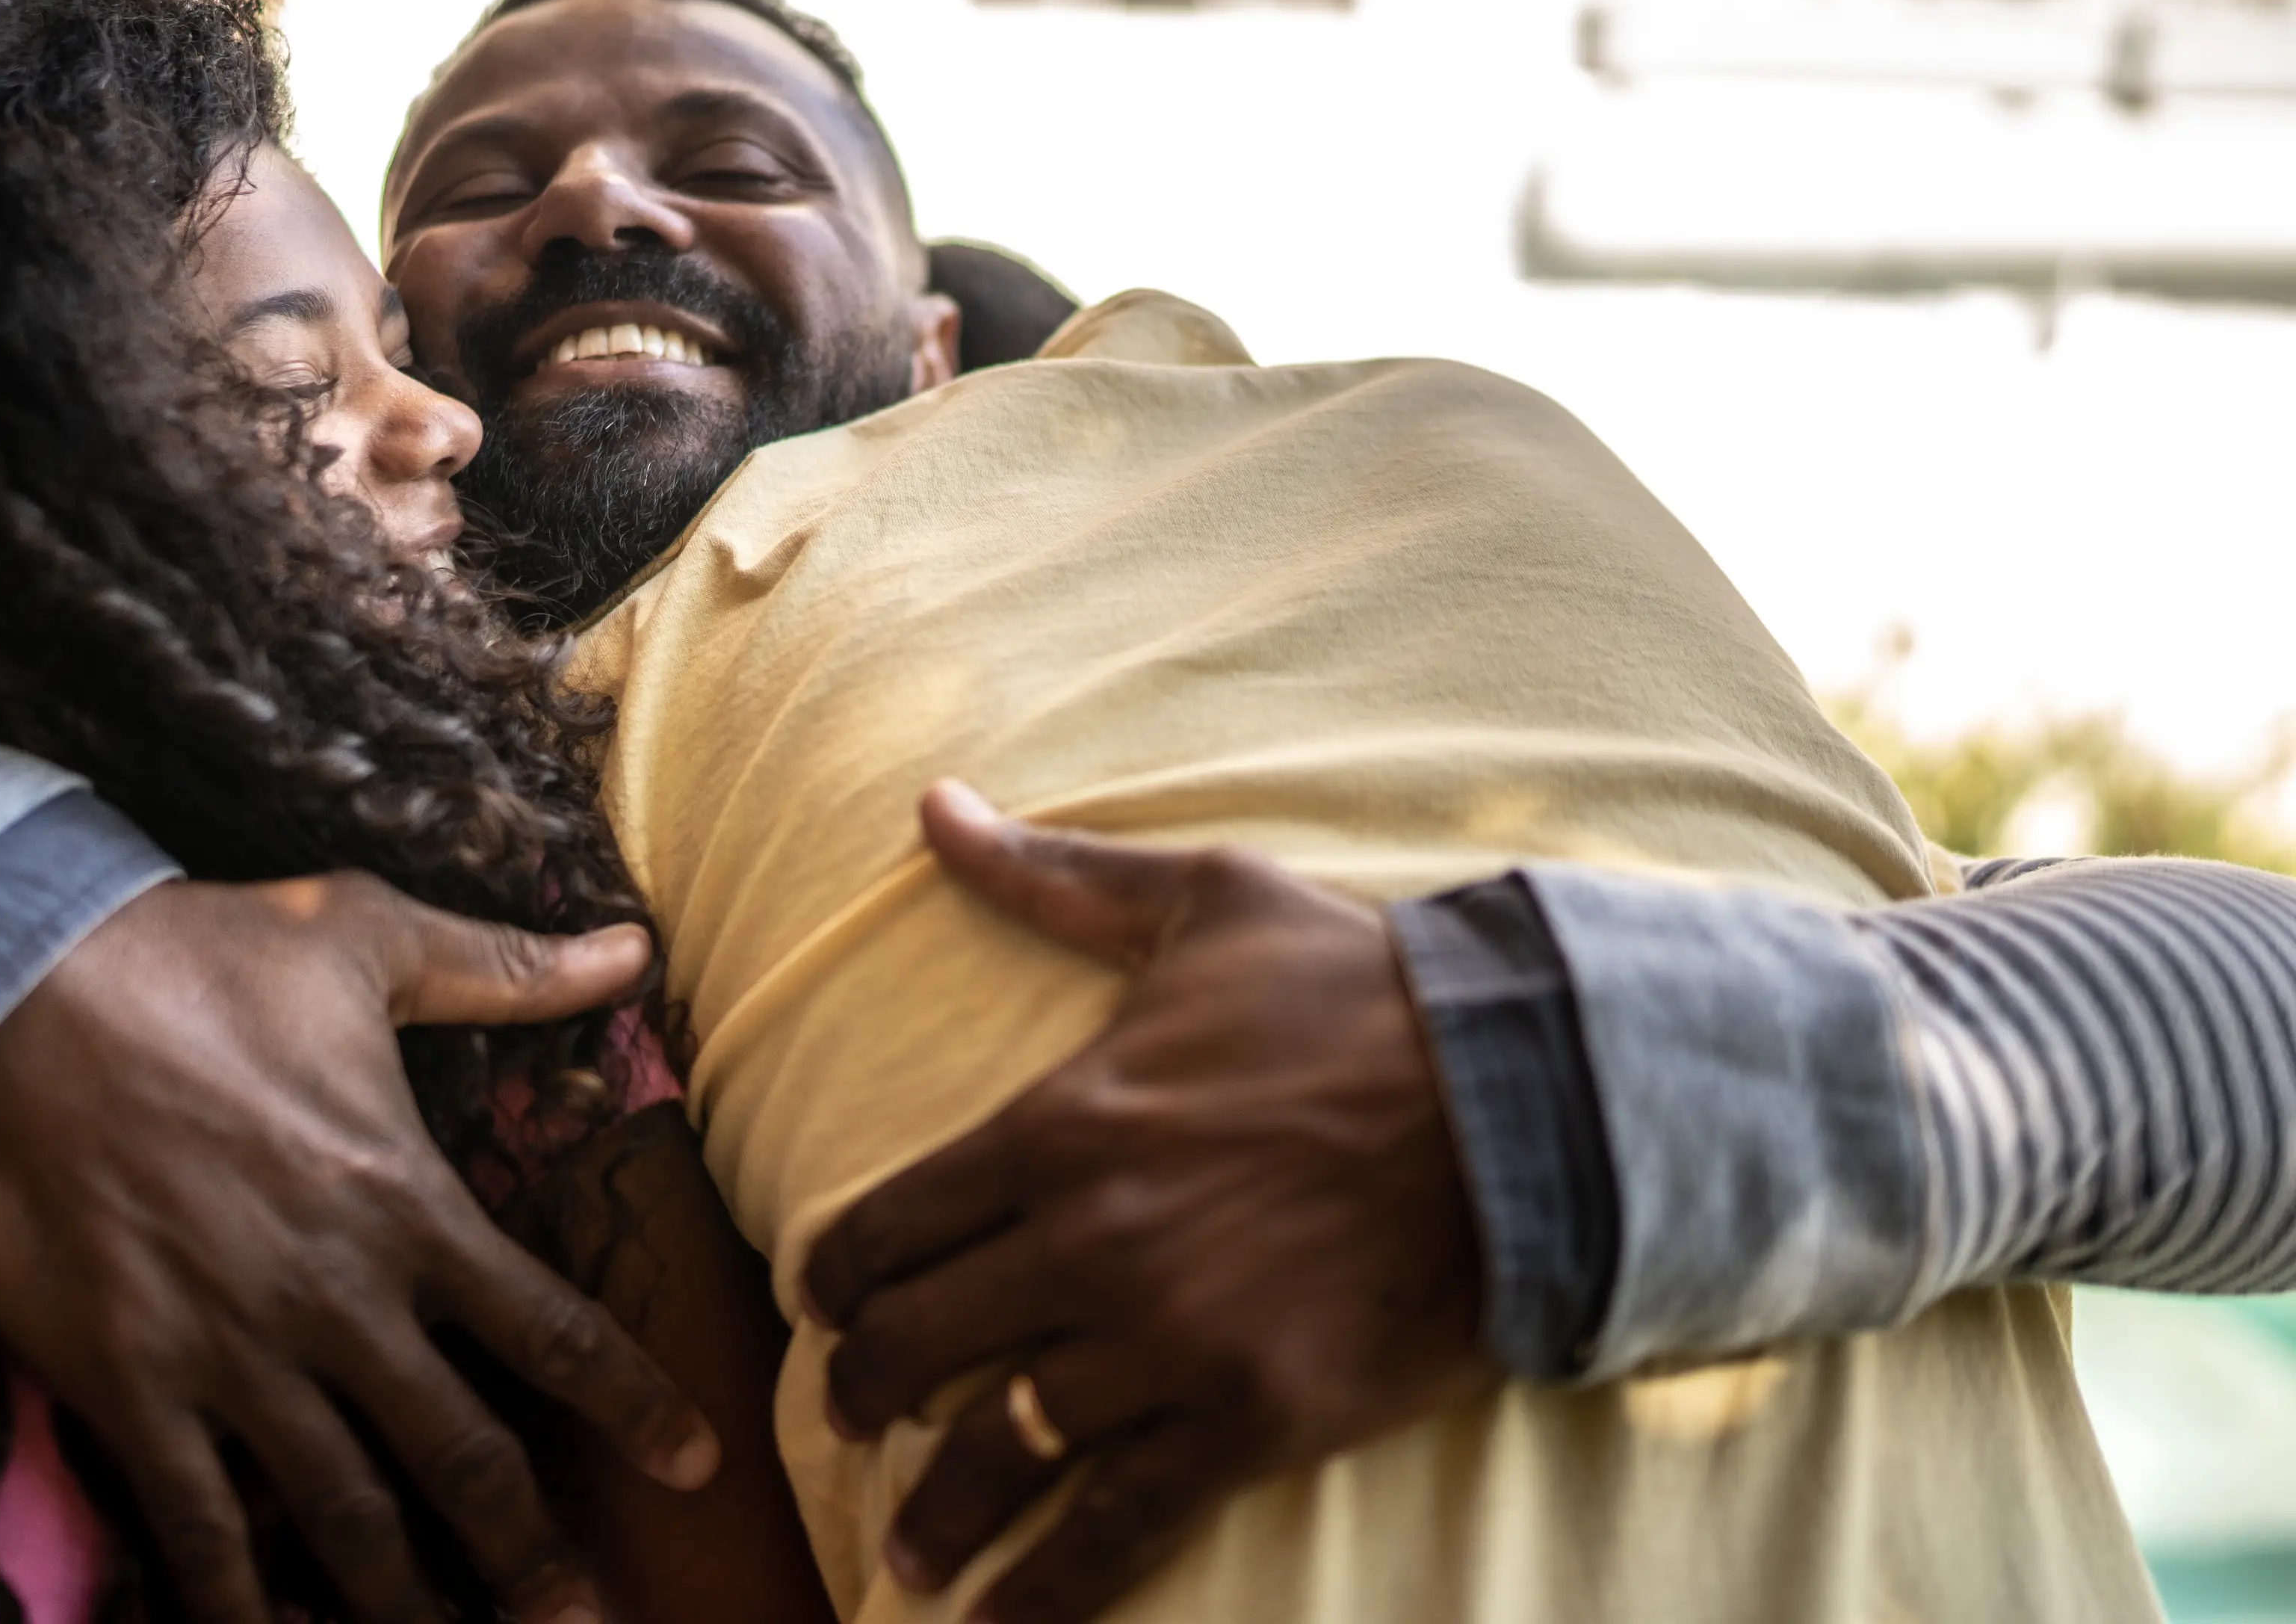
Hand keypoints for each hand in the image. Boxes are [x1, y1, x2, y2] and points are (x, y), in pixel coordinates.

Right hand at [0, 873, 720, 1623]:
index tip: (697, 1464)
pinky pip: (199, 1527)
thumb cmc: (192, 959)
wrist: (5, 998)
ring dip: (411, 1602)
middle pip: (463, 1458)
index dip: (633, 1402)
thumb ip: (503, 966)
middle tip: (590, 1623)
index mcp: (407, 1203)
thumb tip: (632, 948)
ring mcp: (234, 1357)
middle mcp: (338, 1302)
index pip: (552, 1327)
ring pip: (346, 1517)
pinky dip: (237, 1605)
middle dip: (533, 1555)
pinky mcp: (132, 1388)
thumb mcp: (363, 936)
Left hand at [801, 782, 1497, 1623]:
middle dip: (866, 1390)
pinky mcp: (1249, 1418)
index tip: (826, 1302)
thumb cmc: (1358, 989)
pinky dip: (1046, 1591)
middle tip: (853, 1418)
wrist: (1525, 1095)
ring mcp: (1166, 1339)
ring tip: (909, 1551)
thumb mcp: (1197, 904)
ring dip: (938, 1509)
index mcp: (1059, 1121)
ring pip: (1001, 1446)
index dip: (838, 1276)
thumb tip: (933, 807)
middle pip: (920, 1341)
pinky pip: (1117, 1525)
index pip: (890, 1222)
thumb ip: (1051, 876)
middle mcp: (1089, 1239)